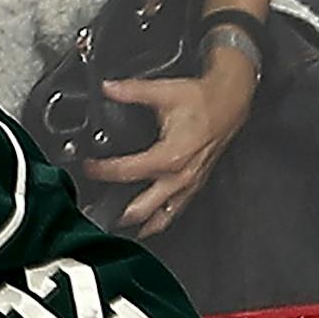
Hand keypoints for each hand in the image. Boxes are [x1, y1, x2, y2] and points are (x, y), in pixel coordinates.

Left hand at [81, 47, 255, 236]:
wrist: (231, 104)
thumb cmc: (203, 101)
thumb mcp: (163, 92)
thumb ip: (131, 91)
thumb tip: (107, 88)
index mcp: (171, 156)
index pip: (129, 171)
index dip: (104, 171)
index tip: (87, 169)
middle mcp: (181, 176)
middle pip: (144, 206)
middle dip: (118, 212)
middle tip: (95, 212)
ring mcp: (189, 184)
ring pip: (163, 216)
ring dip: (140, 224)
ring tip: (118, 229)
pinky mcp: (195, 184)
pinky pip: (176, 210)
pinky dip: (160, 219)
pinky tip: (148, 224)